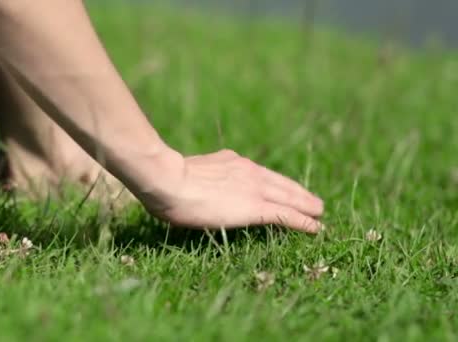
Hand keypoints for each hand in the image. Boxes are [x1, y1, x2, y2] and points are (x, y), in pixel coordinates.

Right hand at [139, 149, 323, 232]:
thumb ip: (200, 177)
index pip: (261, 174)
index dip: (276, 183)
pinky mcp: (256, 208)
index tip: (284, 188)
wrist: (169, 179)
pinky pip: (286, 216)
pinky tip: (315, 228)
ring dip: (307, 205)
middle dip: (299, 193)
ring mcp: (254, 189)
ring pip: (289, 198)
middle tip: (313, 201)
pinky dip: (303, 222)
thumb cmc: (167, 179)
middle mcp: (248, 171)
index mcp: (231, 162)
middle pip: (282, 184)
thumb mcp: (188, 172)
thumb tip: (194, 183)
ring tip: (319, 212)